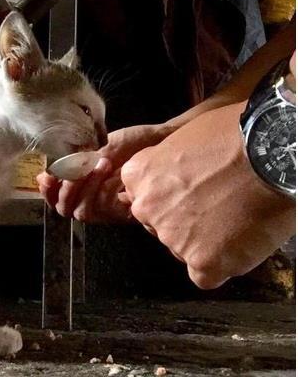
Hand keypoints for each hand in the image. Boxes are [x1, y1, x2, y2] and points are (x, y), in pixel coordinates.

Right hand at [36, 124, 168, 222]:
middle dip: (64, 190)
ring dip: (84, 187)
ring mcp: (108, 208)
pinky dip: (101, 189)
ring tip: (100, 163)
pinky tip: (111, 171)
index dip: (47, 192)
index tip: (45, 177)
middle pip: (65, 209)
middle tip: (73, 169)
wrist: (162, 140)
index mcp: (84, 185)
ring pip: (81, 211)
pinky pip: (100, 209)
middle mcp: (93, 200)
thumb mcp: (98, 149)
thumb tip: (46, 173)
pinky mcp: (123, 211)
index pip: (57, 199)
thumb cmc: (133, 143)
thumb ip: (74, 164)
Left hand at [121, 101, 295, 288]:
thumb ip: (162, 163)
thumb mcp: (182, 136)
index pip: (143, 198)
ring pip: (184, 250)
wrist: (272, 151)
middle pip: (160, 226)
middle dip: (184, 220)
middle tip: (218, 205)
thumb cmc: (234, 134)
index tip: (193, 191)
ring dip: (206, 241)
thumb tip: (164, 174)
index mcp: (138, 176)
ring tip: (237, 217)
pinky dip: (223, 264)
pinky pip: (205, 275)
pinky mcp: (202, 262)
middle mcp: (147, 209)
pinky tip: (240, 242)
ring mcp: (172, 238)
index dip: (171, 197)